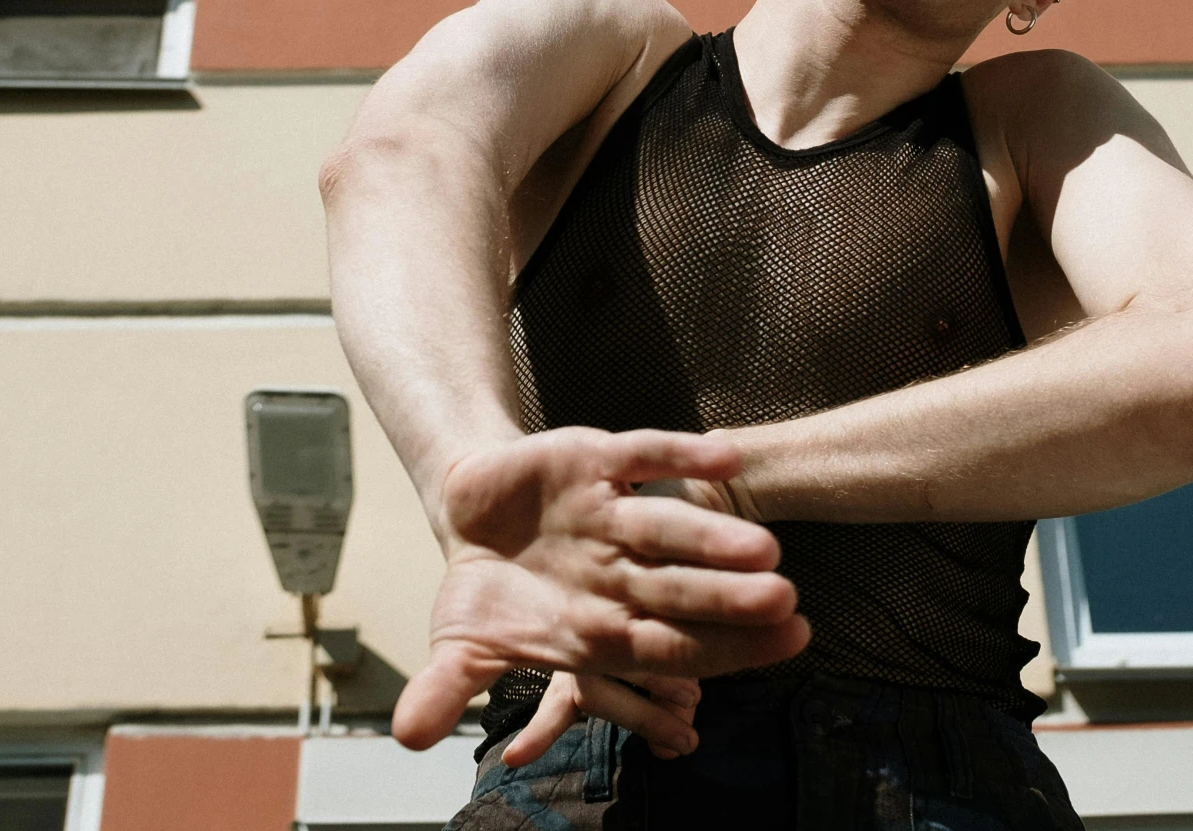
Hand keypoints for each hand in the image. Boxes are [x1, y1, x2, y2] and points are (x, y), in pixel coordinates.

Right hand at [391, 427, 808, 748]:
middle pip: (684, 590)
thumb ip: (449, 688)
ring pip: (671, 526)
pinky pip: (646, 455)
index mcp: (603, 626)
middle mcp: (621, 572)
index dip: (722, 654)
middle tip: (788, 607)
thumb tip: (405, 737)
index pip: (672, 648)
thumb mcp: (463, 644)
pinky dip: (682, 454)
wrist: (473, 511)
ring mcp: (613, 515)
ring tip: (765, 547)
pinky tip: (727, 457)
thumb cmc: (489, 590)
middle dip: (732, 601)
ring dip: (713, 536)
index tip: (778, 652)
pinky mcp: (596, 461)